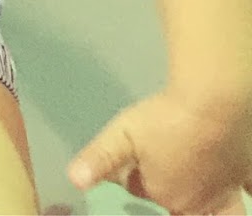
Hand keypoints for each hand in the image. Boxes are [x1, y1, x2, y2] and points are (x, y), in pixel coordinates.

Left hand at [69, 89, 251, 214]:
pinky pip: (250, 191)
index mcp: (168, 193)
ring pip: (224, 214)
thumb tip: (73, 180)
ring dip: (212, 211)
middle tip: (164, 185)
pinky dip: (247, 193)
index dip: (134, 181)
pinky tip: (246, 193)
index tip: (129, 169)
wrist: (213, 103)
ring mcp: (226, 187)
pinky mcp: (244, 171)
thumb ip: (99, 159)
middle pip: (184, 208)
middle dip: (173, 201)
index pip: (145, 193)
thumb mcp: (122, 137)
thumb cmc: (165, 121)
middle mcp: (199, 199)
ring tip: (199, 202)